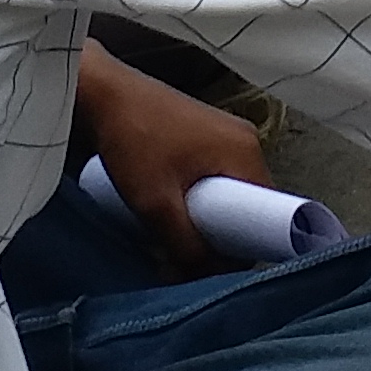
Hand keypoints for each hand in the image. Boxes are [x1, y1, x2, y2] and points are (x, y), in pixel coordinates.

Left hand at [77, 45, 269, 277]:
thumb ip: (185, 246)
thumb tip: (205, 278)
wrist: (102, 92)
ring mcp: (226, 133)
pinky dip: (201, 197)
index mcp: (246, 153)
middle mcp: (245, 140)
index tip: (219, 269)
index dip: (248, 246)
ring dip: (208, 217)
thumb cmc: (134, 141)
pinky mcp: (206, 132)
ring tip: (177, 236)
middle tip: (193, 258)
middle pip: (249, 203)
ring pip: (229, 191)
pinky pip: (217, 175)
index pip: (268, 214)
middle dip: (224, 235)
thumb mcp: (157, 205)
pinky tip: (174, 210)